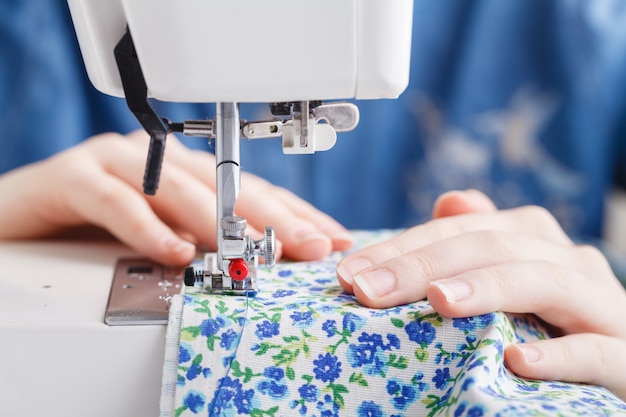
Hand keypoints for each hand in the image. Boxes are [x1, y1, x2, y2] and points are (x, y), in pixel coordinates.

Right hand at [0, 131, 352, 264]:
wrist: (17, 222)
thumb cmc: (93, 231)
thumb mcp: (163, 238)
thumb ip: (205, 243)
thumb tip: (261, 264)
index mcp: (185, 174)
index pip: (252, 192)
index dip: (295, 214)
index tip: (331, 237)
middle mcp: (160, 163)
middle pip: (228, 187)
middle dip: (276, 218)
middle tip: (313, 245)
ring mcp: (118, 165)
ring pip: (179, 190)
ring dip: (219, 224)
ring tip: (253, 252)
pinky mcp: (74, 177)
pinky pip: (117, 203)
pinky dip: (148, 229)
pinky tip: (175, 253)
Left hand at [337, 189, 625, 399]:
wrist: (613, 360)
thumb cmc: (550, 323)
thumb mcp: (508, 279)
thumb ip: (478, 241)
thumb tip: (450, 199)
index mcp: (533, 240)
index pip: (460, 229)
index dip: (403, 248)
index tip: (351, 274)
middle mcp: (568, 261)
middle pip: (492, 246)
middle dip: (424, 265)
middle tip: (368, 291)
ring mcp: (600, 305)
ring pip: (544, 280)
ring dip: (487, 288)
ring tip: (438, 302)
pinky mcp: (623, 356)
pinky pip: (595, 350)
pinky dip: (557, 354)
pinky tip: (517, 360)